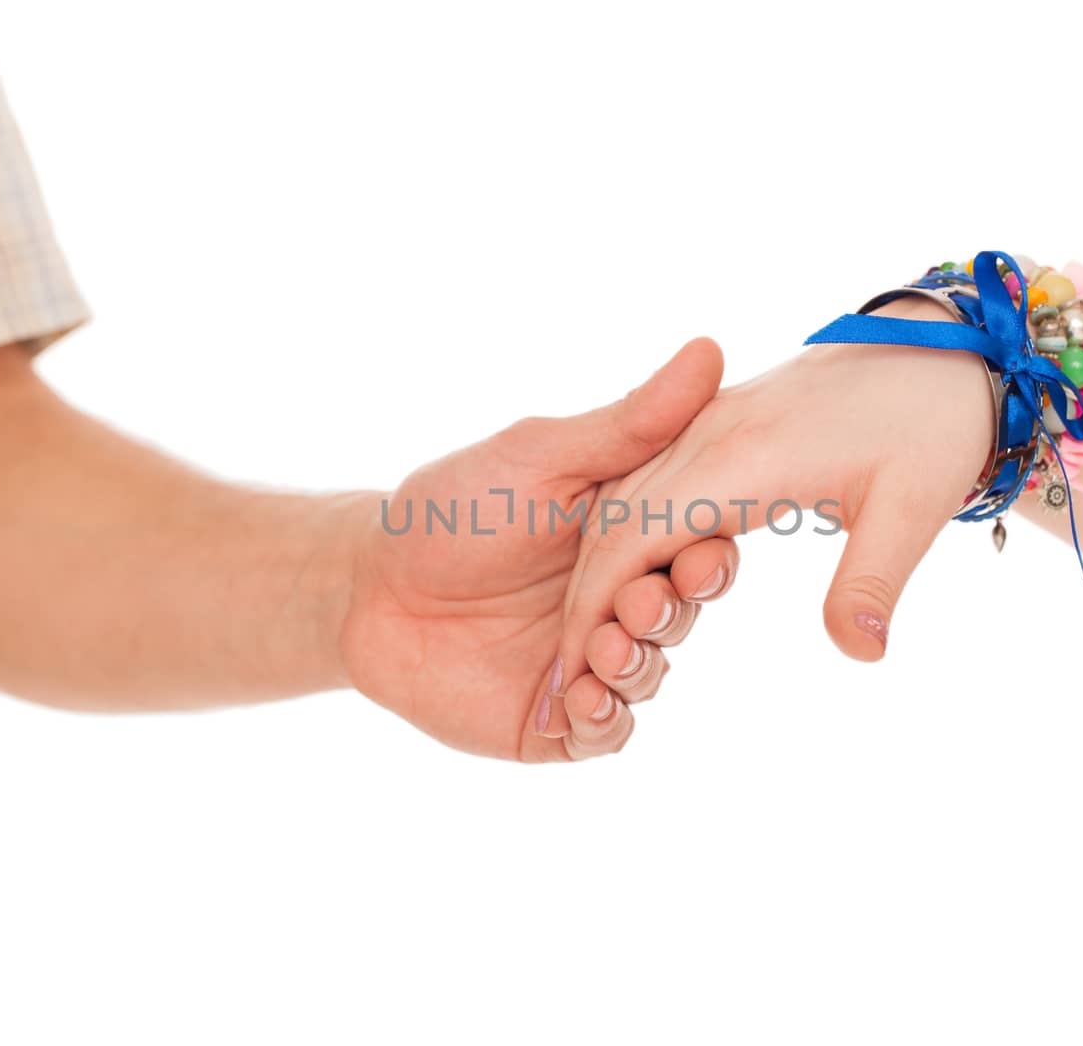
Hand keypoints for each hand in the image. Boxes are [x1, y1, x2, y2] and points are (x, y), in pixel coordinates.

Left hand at [339, 339, 734, 761]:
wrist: (371, 586)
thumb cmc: (456, 507)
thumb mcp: (540, 456)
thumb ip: (626, 423)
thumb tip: (709, 349)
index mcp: (633, 534)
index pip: (701, 547)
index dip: (711, 557)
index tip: (699, 555)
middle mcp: (624, 599)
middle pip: (683, 613)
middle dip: (671, 611)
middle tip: (638, 602)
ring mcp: (595, 663)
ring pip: (650, 675)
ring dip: (638, 663)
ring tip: (602, 648)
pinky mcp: (559, 720)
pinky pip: (607, 734)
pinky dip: (606, 720)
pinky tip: (584, 701)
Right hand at [554, 297, 993, 714]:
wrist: (947, 346)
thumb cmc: (932, 423)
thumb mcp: (912, 508)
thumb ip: (871, 583)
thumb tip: (860, 656)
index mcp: (741, 458)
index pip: (635, 536)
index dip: (598, 604)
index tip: (579, 668)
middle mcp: (708, 434)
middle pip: (612, 519)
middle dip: (585, 598)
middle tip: (572, 672)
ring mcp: (709, 423)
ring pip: (622, 496)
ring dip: (598, 566)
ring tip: (591, 637)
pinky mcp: (720, 423)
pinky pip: (649, 479)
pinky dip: (624, 533)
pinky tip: (632, 577)